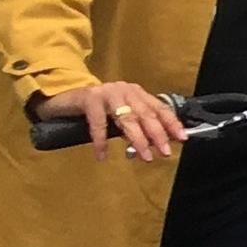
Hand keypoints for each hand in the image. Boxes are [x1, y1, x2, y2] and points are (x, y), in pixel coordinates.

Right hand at [37, 81, 178, 161]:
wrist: (64, 96)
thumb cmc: (95, 108)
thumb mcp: (120, 114)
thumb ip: (136, 125)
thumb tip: (154, 144)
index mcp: (137, 93)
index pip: (160, 108)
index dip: (172, 123)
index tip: (182, 138)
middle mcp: (126, 90)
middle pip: (147, 114)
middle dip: (158, 135)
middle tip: (165, 152)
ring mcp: (108, 92)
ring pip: (128, 119)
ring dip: (137, 139)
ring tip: (144, 156)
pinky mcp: (89, 98)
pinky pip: (98, 123)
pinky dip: (101, 141)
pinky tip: (102, 155)